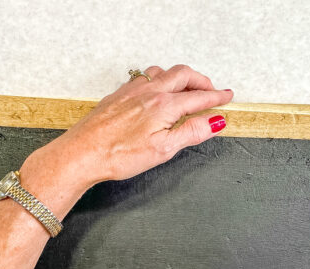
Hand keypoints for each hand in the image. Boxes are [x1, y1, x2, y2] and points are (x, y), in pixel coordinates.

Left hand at [18, 64, 232, 218]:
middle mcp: (149, 92)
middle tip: (212, 90)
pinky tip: (155, 91)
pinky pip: (144, 77)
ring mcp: (132, 91)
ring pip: (162, 72)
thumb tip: (215, 121)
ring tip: (186, 88)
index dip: (216, 97)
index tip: (228, 96)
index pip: (198, 97)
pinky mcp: (118, 96)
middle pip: (183, 76)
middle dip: (201, 81)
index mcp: (164, 106)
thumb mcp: (163, 150)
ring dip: (179, 77)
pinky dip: (159, 79)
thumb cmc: (118, 155)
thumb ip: (191, 132)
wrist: (82, 154)